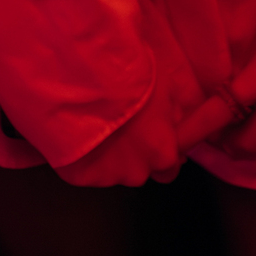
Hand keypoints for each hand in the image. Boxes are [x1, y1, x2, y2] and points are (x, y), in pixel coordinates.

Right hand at [55, 67, 182, 187]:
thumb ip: (172, 117)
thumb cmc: (131, 78)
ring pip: (113, 171)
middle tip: (122, 125)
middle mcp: (138, 173)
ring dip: (109, 154)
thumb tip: (173, 126)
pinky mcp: (82, 176)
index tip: (151, 136)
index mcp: (163, 153)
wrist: (90, 79)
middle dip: (134, 154)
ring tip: (100, 124)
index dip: (160, 152)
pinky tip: (84, 131)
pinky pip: (87, 169)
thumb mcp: (166, 88)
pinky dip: (86, 155)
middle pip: (140, 170)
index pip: (170, 169)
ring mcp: (108, 177)